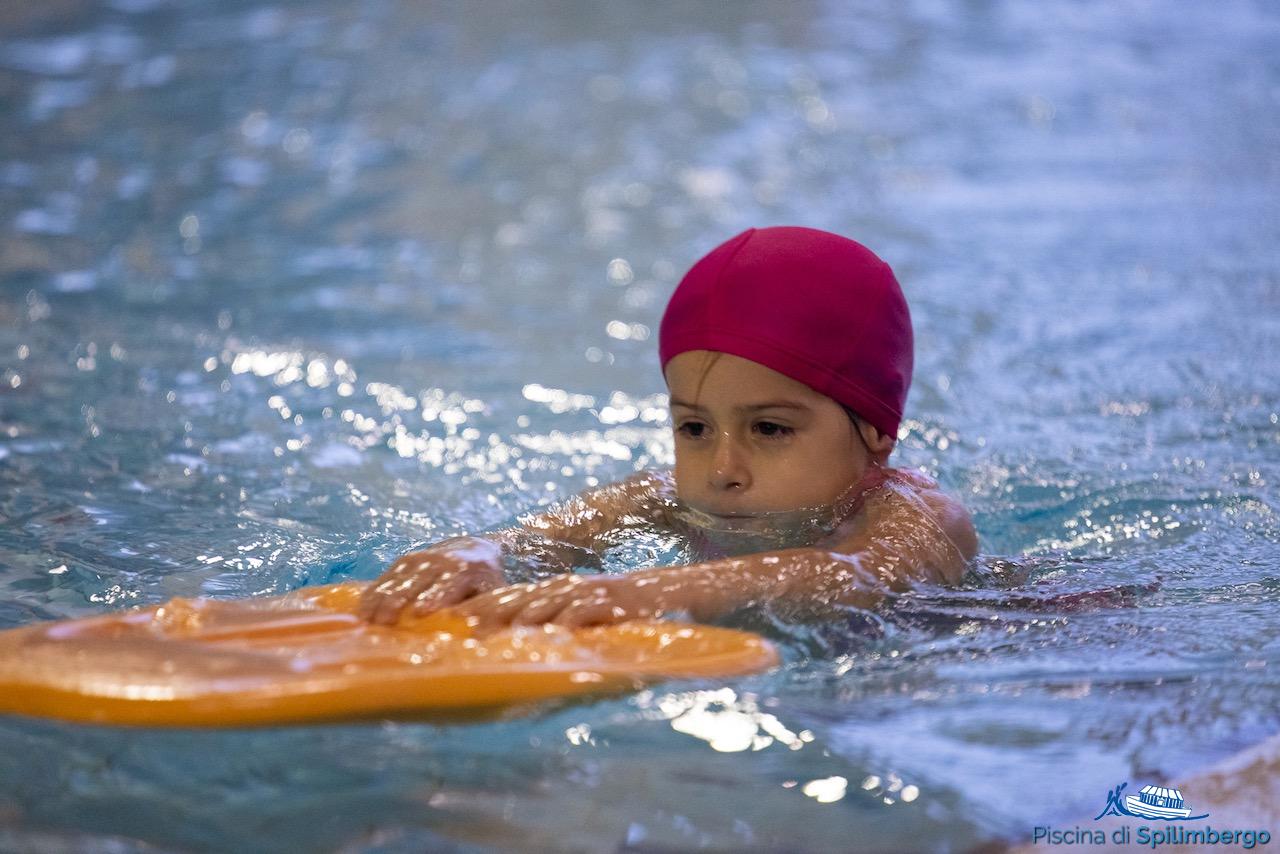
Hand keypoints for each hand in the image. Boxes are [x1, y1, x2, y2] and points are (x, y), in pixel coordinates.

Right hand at [358, 537, 507, 624]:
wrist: (474, 549)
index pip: (448, 583)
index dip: (434, 597)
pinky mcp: (403, 563)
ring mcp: (418, 559)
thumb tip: (480, 638)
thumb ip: (485, 613)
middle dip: (399, 601)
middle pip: (415, 582)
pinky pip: (384, 579)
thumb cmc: (484, 582)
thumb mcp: (493, 594)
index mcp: (465, 568)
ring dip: (380, 600)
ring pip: (395, 580)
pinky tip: (360, 612)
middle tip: (385, 623)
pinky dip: (372, 595)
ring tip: (366, 622)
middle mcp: (438, 561)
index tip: (421, 612)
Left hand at [451, 572, 675, 633]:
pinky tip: (551, 634)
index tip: (450, 621)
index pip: (505, 597)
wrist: (656, 592)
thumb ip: (548, 625)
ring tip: (494, 634)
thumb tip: (516, 648)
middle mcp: (559, 588)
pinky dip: (565, 621)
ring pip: (542, 604)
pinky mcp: (605, 601)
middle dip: (486, 613)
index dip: (477, 608)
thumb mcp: (575, 615)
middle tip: (460, 630)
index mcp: (548, 591)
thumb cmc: (612, 612)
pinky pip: (581, 611)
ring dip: (515, 618)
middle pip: (515, 599)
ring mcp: (581, 592)